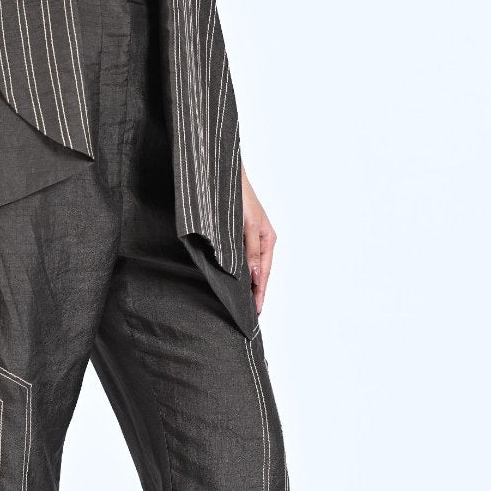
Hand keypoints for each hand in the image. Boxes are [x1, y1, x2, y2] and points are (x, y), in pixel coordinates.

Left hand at [240, 165, 275, 314]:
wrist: (222, 174)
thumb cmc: (238, 195)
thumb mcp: (247, 226)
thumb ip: (251, 252)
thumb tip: (256, 279)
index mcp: (268, 239)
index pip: (264, 274)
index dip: (260, 294)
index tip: (255, 313)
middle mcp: (261, 241)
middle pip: (259, 274)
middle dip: (255, 293)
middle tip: (249, 315)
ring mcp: (249, 238)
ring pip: (249, 267)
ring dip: (247, 284)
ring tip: (241, 304)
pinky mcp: (237, 234)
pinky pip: (240, 258)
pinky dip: (239, 272)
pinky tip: (232, 281)